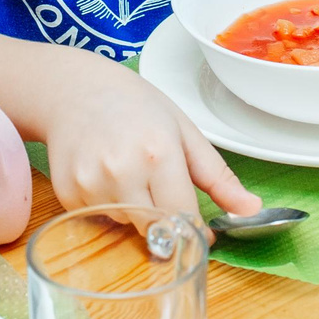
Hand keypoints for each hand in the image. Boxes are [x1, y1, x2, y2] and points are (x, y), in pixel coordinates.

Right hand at [43, 55, 258, 216]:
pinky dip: (108, 207)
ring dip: (136, 212)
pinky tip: (104, 174)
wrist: (74, 89)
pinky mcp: (67, 194)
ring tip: (129, 172)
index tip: (200, 229)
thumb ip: (218, 176)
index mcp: (158, 152)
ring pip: (127, 226)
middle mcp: (122, 171)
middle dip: (165, 218)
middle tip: (159, 186)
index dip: (196, 228)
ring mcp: (90, 184)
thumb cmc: (135, 105)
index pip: (185, 217)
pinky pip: (99, 219)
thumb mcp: (184, 131)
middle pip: (157, 229)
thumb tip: (251, 210)